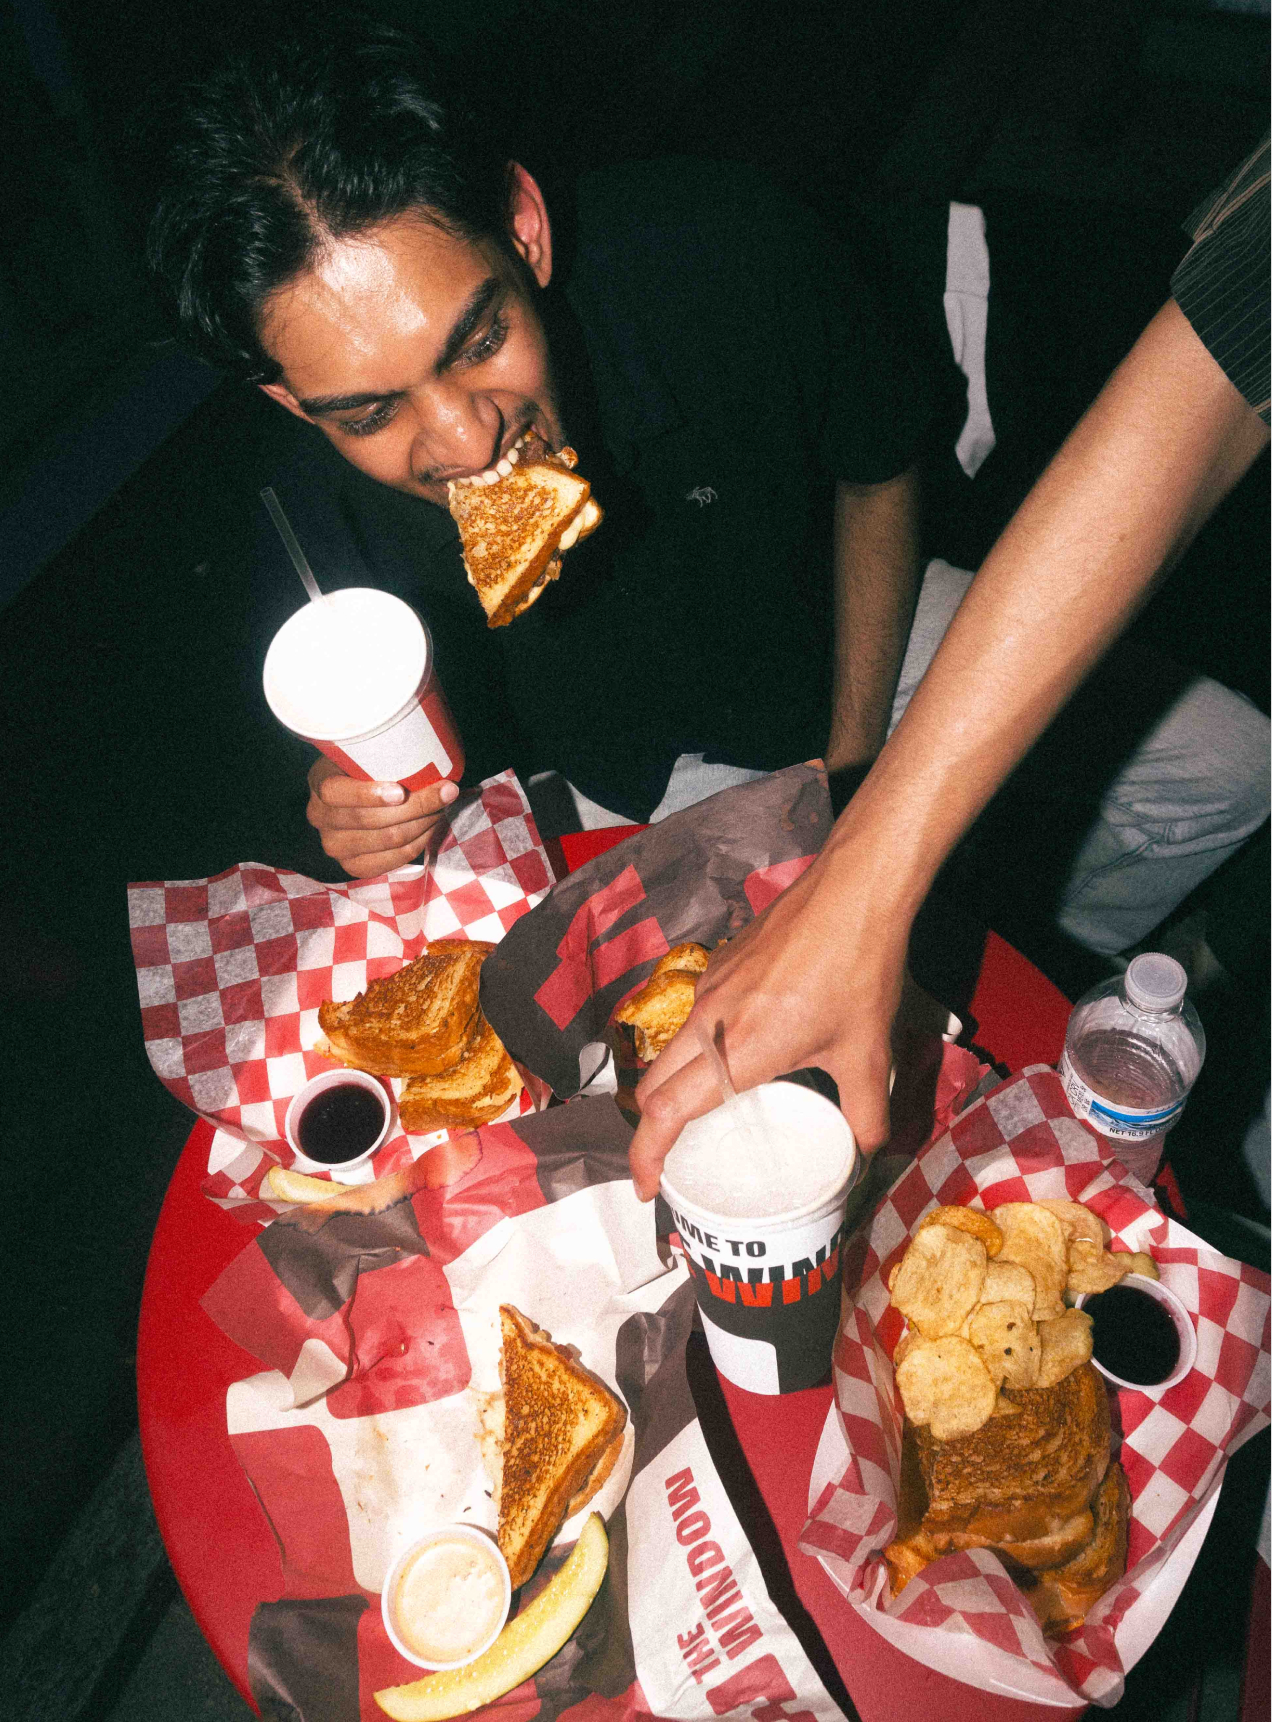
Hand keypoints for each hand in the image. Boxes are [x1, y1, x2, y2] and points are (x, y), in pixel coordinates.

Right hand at [306, 756, 459, 876]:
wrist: (355, 799)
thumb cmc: (366, 768)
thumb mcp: (365, 754)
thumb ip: (386, 754)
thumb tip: (432, 754)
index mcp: (320, 783)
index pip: (335, 793)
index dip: (368, 795)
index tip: (401, 791)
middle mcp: (320, 817)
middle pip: (371, 819)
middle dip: (417, 805)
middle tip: (447, 791)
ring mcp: (334, 846)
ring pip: (389, 839)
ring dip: (424, 822)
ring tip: (444, 806)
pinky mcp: (353, 866)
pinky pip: (394, 859)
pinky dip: (420, 842)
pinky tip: (432, 826)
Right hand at [628, 826, 911, 1200]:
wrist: (854, 890)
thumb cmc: (859, 972)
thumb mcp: (868, 1053)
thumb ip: (866, 1113)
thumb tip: (866, 1153)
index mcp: (738, 1050)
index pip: (665, 1113)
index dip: (645, 1157)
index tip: (647, 1187)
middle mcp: (710, 1019)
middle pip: (652, 1086)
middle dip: (650, 1130)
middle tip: (670, 1162)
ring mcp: (711, 987)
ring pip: (671, 1050)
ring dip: (672, 1087)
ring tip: (701, 1113)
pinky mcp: (720, 963)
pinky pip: (694, 1018)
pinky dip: (697, 1049)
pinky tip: (734, 1053)